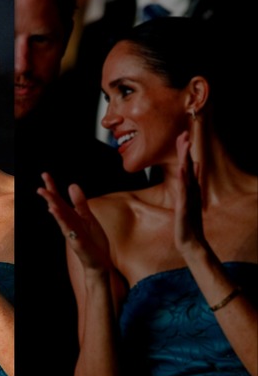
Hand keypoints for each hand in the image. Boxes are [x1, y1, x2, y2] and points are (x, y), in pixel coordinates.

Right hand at [37, 172, 110, 271]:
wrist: (98, 262)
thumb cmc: (92, 241)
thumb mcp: (88, 217)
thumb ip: (80, 203)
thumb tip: (71, 185)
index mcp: (71, 216)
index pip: (59, 199)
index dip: (52, 187)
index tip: (45, 175)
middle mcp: (68, 224)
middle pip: (57, 208)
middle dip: (50, 198)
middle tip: (40, 188)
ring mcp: (72, 234)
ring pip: (62, 220)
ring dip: (55, 210)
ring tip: (49, 201)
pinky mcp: (79, 243)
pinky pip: (72, 234)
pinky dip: (66, 226)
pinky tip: (64, 222)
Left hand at [173, 131, 206, 255]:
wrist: (190, 241)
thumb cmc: (189, 221)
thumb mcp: (189, 199)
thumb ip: (191, 183)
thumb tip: (193, 166)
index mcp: (190, 189)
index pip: (187, 166)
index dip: (184, 151)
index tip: (182, 135)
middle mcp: (191, 191)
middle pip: (187, 167)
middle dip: (185, 150)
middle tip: (184, 133)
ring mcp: (189, 198)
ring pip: (186, 176)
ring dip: (185, 160)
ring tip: (185, 145)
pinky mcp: (185, 207)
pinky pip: (184, 191)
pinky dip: (184, 179)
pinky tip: (183, 169)